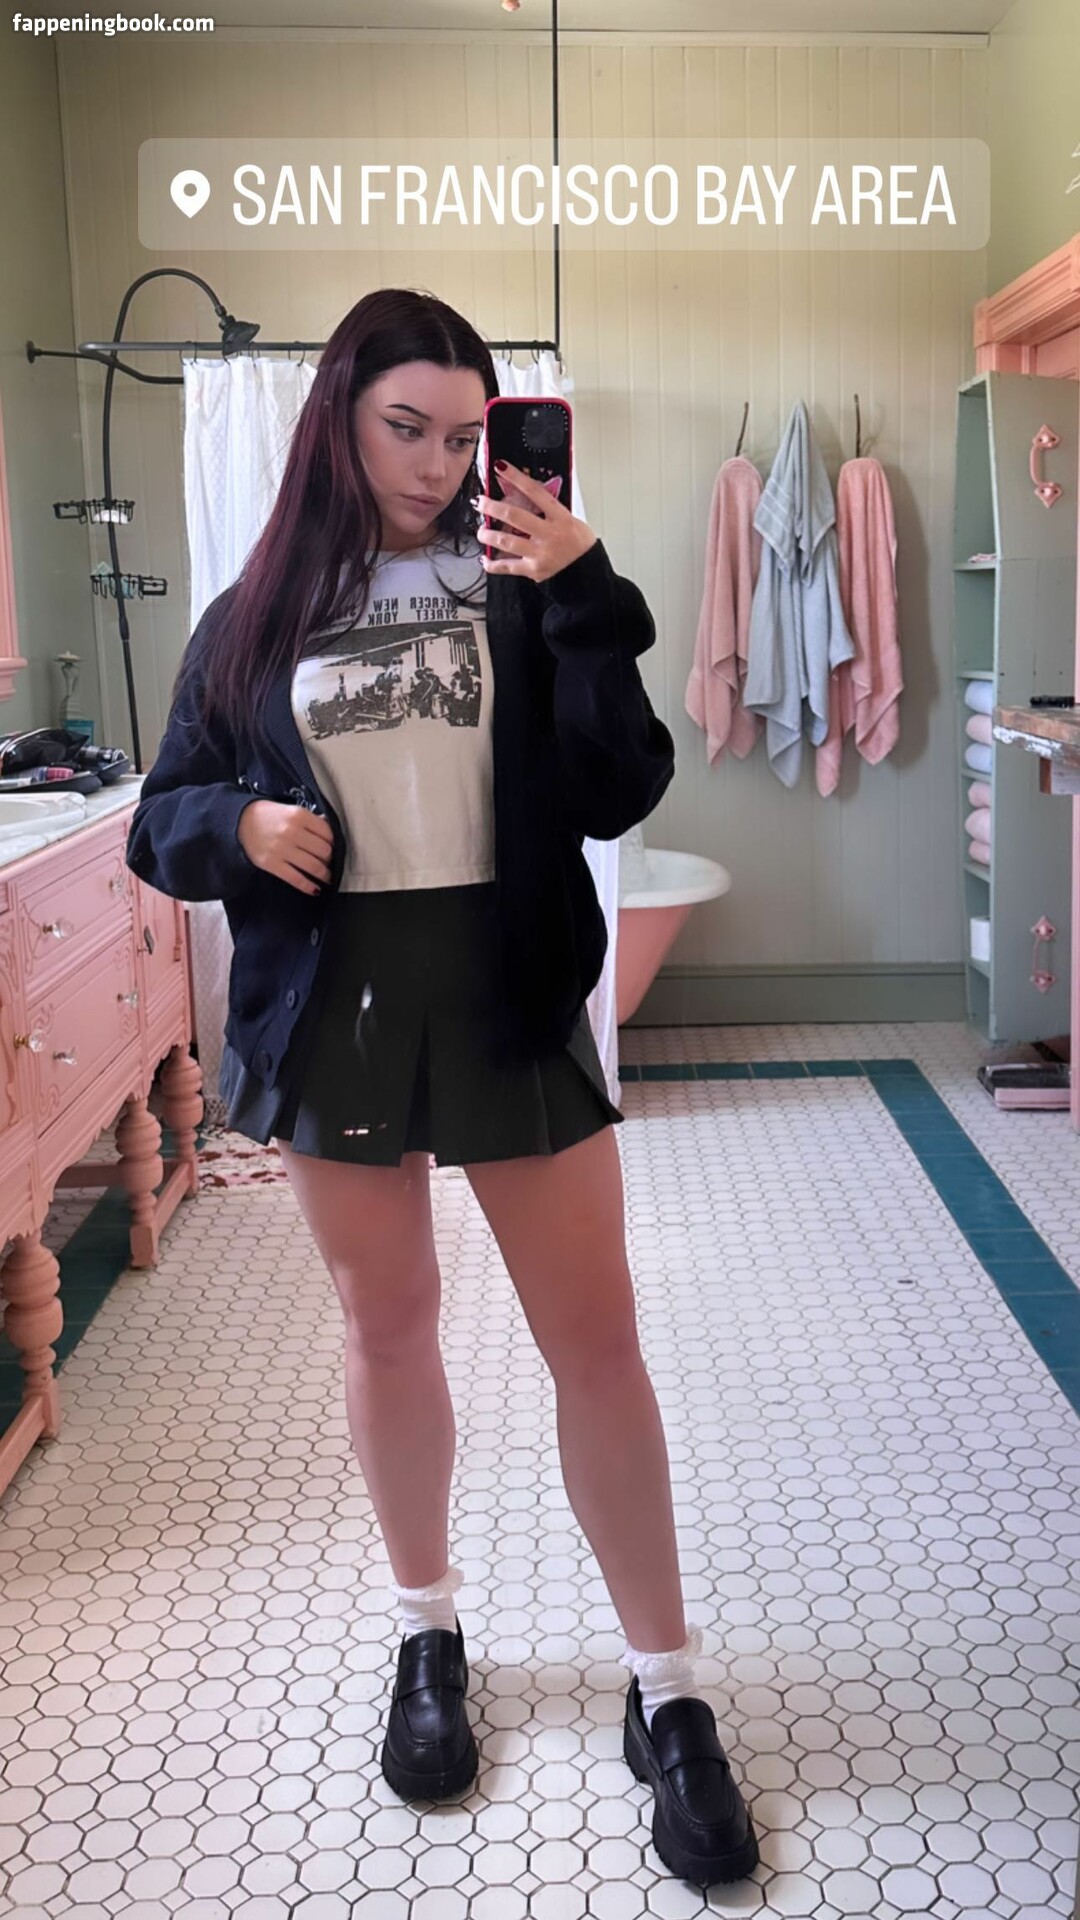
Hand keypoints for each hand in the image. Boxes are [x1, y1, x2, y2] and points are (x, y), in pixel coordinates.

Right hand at [237, 798, 333, 894]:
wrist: (240, 822)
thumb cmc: (268, 815)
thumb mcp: (290, 810)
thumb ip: (310, 820)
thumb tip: (329, 829)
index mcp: (299, 815)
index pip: (328, 833)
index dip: (333, 842)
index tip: (333, 848)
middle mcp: (292, 832)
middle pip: (324, 851)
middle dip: (330, 859)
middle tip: (329, 862)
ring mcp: (282, 850)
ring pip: (314, 867)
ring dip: (325, 875)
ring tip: (327, 877)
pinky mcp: (272, 864)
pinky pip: (296, 879)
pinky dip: (309, 886)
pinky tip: (315, 889)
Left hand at [474, 460, 596, 582]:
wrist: (587, 571)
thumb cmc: (579, 544)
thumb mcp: (571, 520)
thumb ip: (549, 510)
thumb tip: (526, 496)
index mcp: (560, 518)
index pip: (535, 492)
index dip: (516, 478)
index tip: (501, 468)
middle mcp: (549, 535)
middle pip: (514, 516)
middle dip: (492, 507)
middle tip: (480, 502)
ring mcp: (540, 553)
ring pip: (506, 541)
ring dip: (488, 534)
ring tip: (481, 530)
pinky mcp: (533, 570)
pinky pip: (507, 567)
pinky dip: (493, 564)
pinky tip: (485, 559)